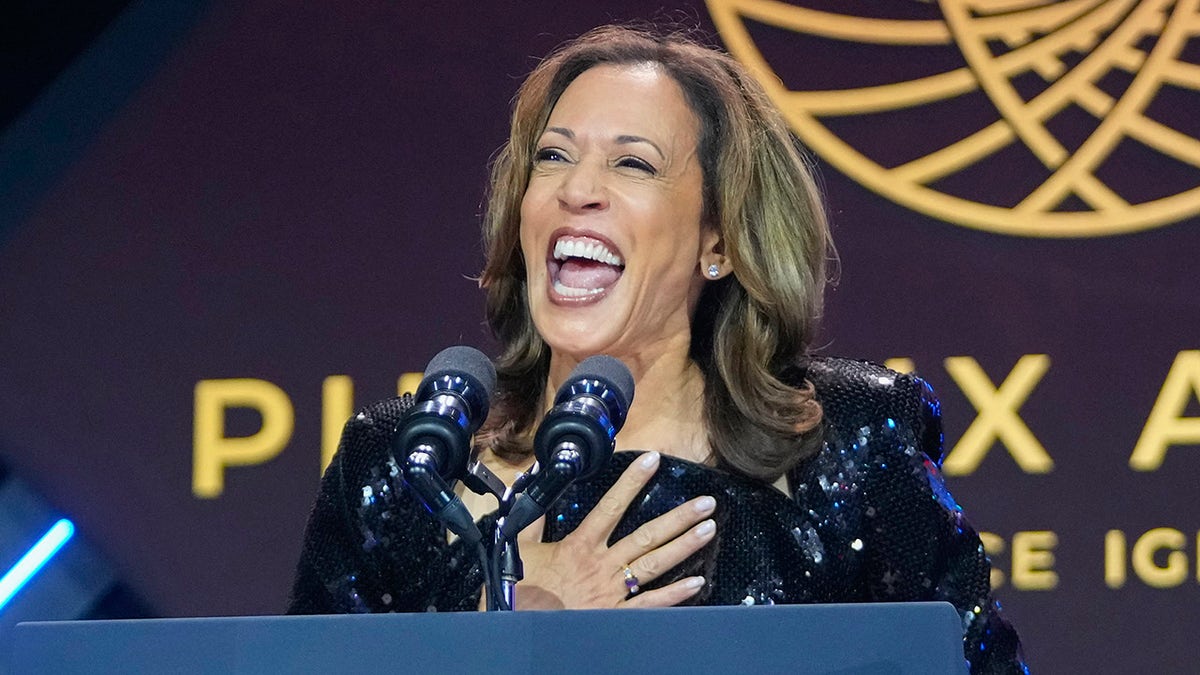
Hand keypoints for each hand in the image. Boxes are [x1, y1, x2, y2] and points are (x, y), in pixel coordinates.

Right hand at [513, 451, 715, 609]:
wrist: (520, 628)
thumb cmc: (520, 589)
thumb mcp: (522, 547)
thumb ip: (535, 517)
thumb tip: (532, 481)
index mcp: (580, 544)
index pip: (612, 505)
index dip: (633, 481)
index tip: (654, 460)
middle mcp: (602, 564)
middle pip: (646, 535)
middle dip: (679, 518)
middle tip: (706, 503)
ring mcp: (612, 590)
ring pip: (655, 564)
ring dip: (684, 546)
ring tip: (709, 529)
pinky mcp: (616, 615)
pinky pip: (650, 604)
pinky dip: (675, 595)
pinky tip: (698, 583)